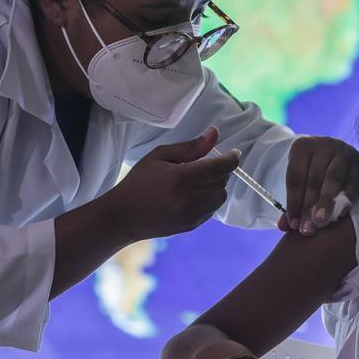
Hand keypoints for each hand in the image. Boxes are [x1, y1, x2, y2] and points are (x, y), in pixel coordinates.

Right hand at [106, 127, 238, 240]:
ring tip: (200, 180)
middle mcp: (189, 198)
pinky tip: (194, 194)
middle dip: (221, 171)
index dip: (232, 159)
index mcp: (181, 178)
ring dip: (217, 186)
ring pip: (220, 197)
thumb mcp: (160, 156)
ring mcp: (191, 215)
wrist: (124, 216)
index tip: (234, 153)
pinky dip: (210, 199)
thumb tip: (215, 133)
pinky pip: (212, 210)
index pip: (220, 168)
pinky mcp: (191, 226)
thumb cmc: (139, 181)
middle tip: (207, 164)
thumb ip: (191, 146)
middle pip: (222, 182)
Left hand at [279, 136, 358, 235]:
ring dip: (327, 202)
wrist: (335, 154)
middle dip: (309, 206)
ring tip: (321, 222)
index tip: (293, 223)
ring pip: (334, 179)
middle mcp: (324, 145)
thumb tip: (283, 226)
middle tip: (307, 229)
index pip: (295, 177)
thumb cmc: (312, 170)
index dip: (294, 202)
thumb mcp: (299, 180)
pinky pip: (353, 183)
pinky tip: (339, 215)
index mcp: (303, 147)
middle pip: (314, 179)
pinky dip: (346, 200)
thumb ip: (293, 203)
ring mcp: (343, 152)